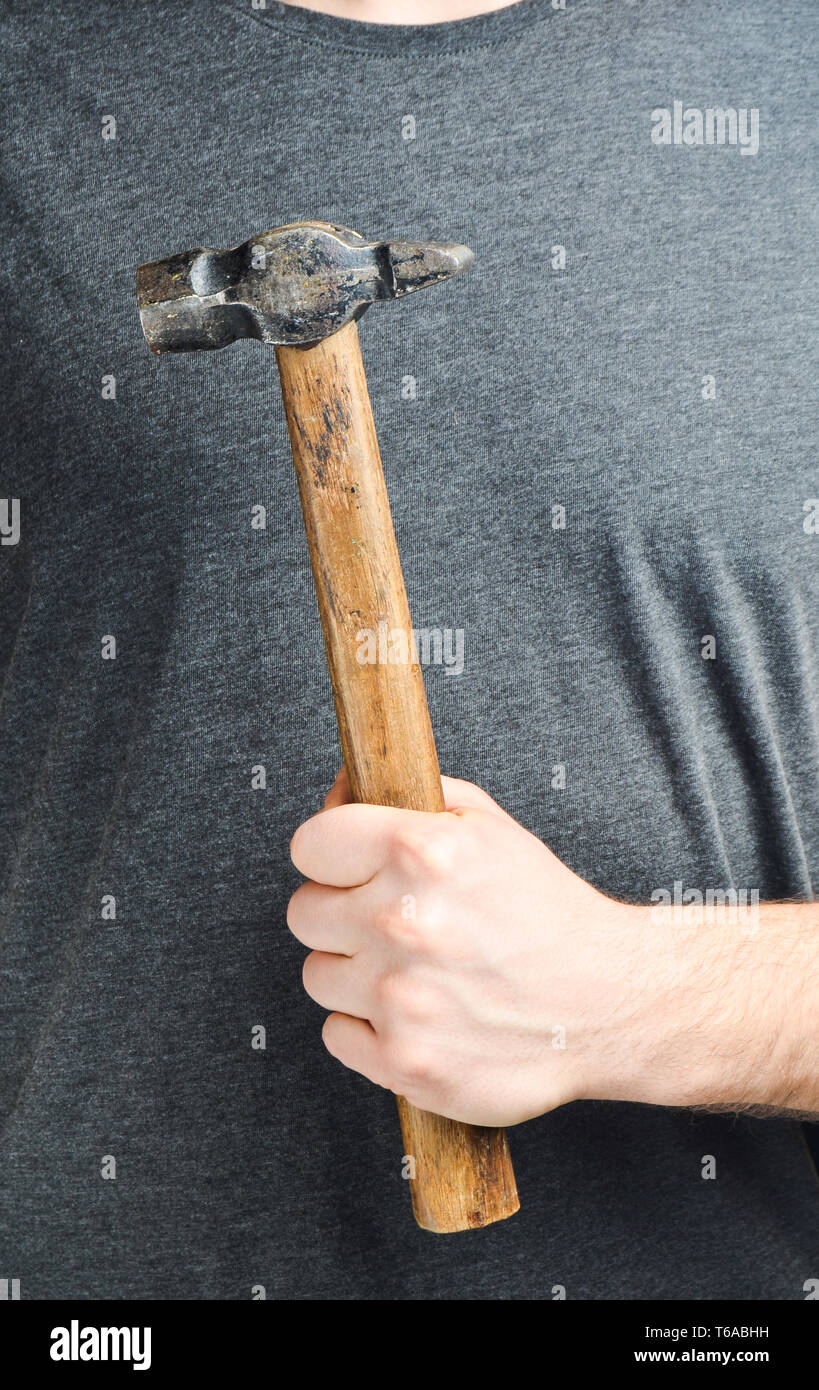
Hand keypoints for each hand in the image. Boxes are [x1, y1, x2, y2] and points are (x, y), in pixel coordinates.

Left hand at [288, 770, 635, 1125]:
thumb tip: (340, 789)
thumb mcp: (490, 826)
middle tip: (391, 923)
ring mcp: (400, 997)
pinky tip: (418, 1013)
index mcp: (421, 852)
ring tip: (414, 971)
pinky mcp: (405, 1060)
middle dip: (342, 914)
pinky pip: (337, 1035)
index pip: (309, 844)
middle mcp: (403, 922)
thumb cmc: (547, 911)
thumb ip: (412, 796)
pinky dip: (368, 1029)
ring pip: (319, 976)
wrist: (611, 1002)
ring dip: (355, 974)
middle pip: (304, 913)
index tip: (349, 868)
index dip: (330, 855)